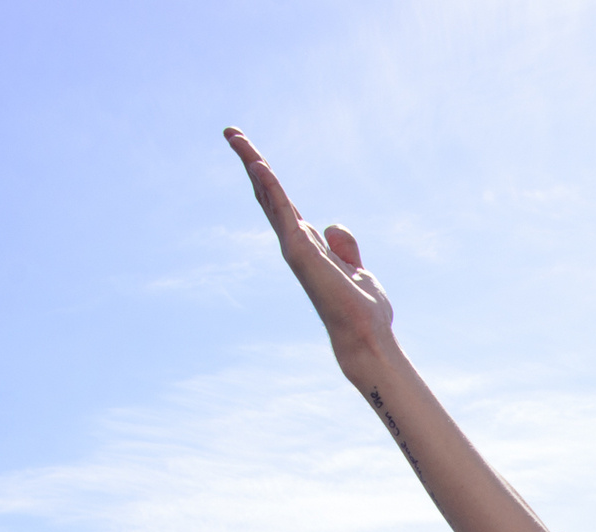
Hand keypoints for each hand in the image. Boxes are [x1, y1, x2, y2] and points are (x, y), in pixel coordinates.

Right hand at [225, 129, 396, 367]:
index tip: (253, 155)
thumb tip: (330, 224)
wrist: (364, 335)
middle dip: (251, 161)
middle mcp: (296, 244)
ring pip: (269, 197)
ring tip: (235, 136)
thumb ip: (345, 248)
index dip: (268, 180)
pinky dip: (270, 187)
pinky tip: (259, 165)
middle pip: (268, 195)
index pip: (283, 205)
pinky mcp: (299, 250)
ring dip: (253, 164)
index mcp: (309, 246)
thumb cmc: (362, 311)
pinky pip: (282, 211)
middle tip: (231, 132)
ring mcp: (294, 247)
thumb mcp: (357, 270)